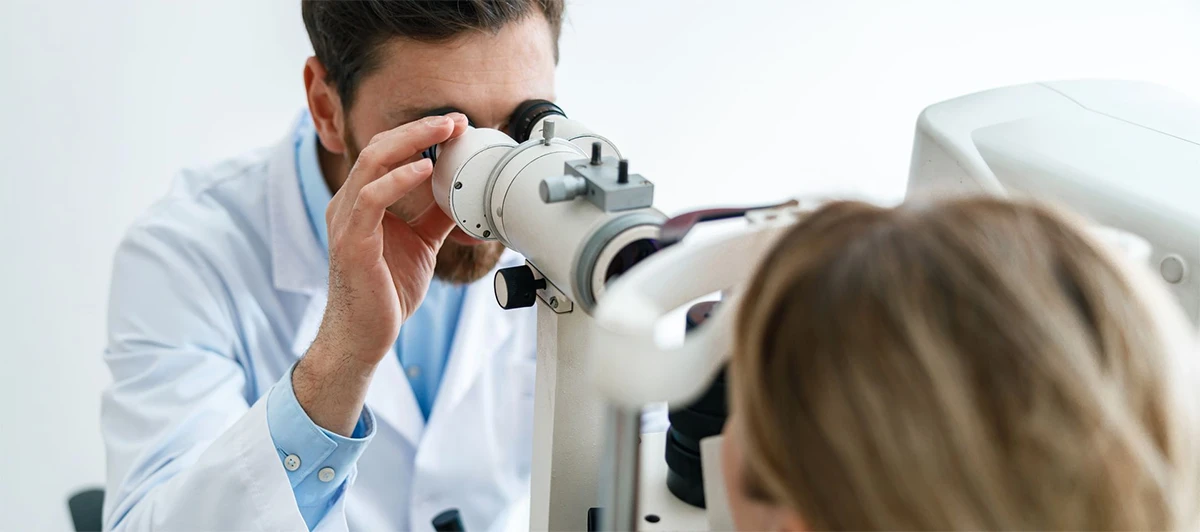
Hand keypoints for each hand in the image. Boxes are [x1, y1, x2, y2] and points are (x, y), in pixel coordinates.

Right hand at [295, 113, 468, 435]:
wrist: (365, 335)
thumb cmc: (386, 292)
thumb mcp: (421, 244)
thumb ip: (436, 215)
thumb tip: (465, 194)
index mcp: (361, 202)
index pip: (385, 152)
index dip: (417, 134)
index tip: (453, 125)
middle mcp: (348, 204)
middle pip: (378, 147)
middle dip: (419, 130)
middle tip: (454, 120)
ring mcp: (346, 221)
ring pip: (372, 163)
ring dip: (412, 143)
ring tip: (444, 133)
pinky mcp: (352, 242)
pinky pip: (371, 199)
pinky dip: (399, 180)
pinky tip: (425, 170)